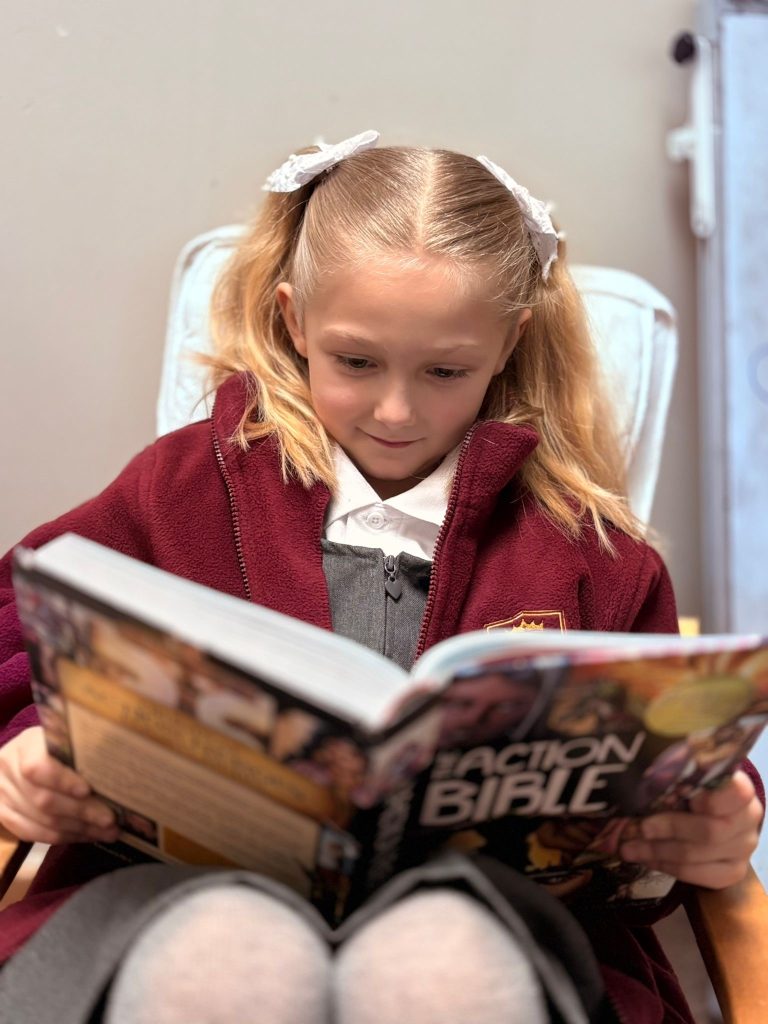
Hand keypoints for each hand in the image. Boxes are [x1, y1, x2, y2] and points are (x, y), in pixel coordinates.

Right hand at [0, 727, 118, 844]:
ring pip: (42, 821)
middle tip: (110, 819)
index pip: (38, 767)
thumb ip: (80, 754)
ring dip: (78, 829)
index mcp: (25, 746)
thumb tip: (115, 774)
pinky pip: (34, 834)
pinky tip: (86, 835)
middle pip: (44, 799)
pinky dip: (64, 837)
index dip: (63, 781)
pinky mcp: (3, 816)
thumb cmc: (54, 748)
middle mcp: (8, 770)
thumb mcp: (64, 741)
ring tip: (107, 831)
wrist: (21, 759)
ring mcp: (2, 795)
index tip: (88, 790)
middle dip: (81, 812)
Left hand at [620, 770, 762, 888]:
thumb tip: (636, 780)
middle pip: (710, 831)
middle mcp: (748, 821)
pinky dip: (666, 866)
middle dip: (668, 829)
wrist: (718, 811)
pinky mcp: (733, 871)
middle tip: (636, 828)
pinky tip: (645, 859)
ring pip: (698, 856)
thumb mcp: (687, 776)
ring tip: (628, 848)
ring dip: (658, 852)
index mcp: (740, 790)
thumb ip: (674, 777)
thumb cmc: (695, 787)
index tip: (678, 793)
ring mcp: (743, 849)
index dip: (707, 797)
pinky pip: (697, 875)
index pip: (734, 793)